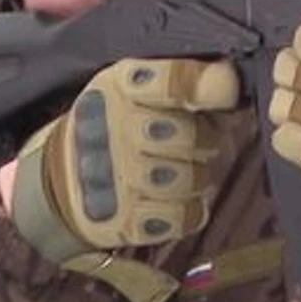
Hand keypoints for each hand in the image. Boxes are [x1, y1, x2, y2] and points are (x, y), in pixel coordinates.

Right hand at [6, 57, 239, 266]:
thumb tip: (235, 81)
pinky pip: (183, 217)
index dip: (209, 85)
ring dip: (194, 178)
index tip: (228, 90)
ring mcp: (115, 176)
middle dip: (202, 141)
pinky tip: (170, 201)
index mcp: (123, 85)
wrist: (65, 178)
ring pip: (190, 180)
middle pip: (190, 136)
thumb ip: (188, 82)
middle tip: (189, 141)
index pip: (174, 81)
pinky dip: (186, 212)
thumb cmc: (120, 125)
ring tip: (176, 171)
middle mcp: (115, 127)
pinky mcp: (120, 220)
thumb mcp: (140, 88)